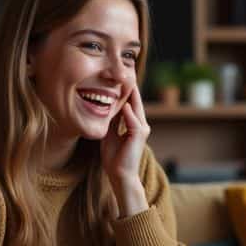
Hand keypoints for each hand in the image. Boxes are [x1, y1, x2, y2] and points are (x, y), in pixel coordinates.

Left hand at [100, 84, 150, 216]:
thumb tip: (104, 106)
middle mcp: (141, 124)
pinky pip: (133, 120)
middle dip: (130, 86)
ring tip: (125, 80)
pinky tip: (122, 103)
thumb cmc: (114, 157)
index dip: (125, 89)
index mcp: (134, 123)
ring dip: (130, 94)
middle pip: (135, 100)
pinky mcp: (139, 135)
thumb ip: (110, 120)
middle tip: (125, 70)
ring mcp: (142, 129)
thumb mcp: (109, 133)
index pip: (130, 102)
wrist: (120, 175)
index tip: (118, 76)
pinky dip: (127, 112)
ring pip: (135, 107)